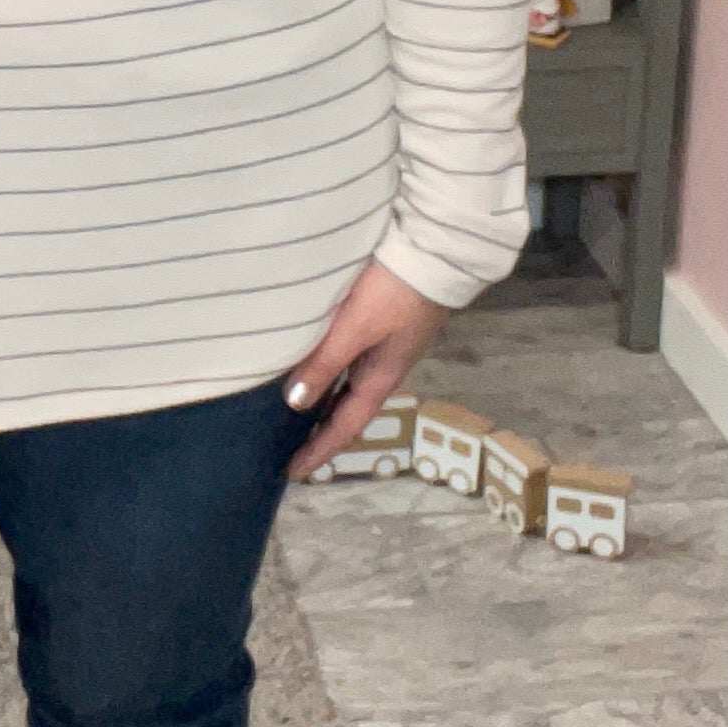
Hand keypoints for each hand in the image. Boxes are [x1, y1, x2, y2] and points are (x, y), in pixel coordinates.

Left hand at [283, 258, 448, 480]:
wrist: (434, 254)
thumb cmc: (392, 293)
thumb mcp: (354, 329)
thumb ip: (324, 363)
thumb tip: (295, 404)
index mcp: (381, 377)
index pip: (346, 424)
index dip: (320, 449)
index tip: (295, 473)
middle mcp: (385, 367)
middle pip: (350, 409)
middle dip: (323, 431)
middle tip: (293, 448)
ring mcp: (387, 346)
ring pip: (350, 385)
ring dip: (327, 402)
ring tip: (299, 413)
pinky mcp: (385, 324)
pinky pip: (352, 362)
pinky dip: (333, 374)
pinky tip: (319, 365)